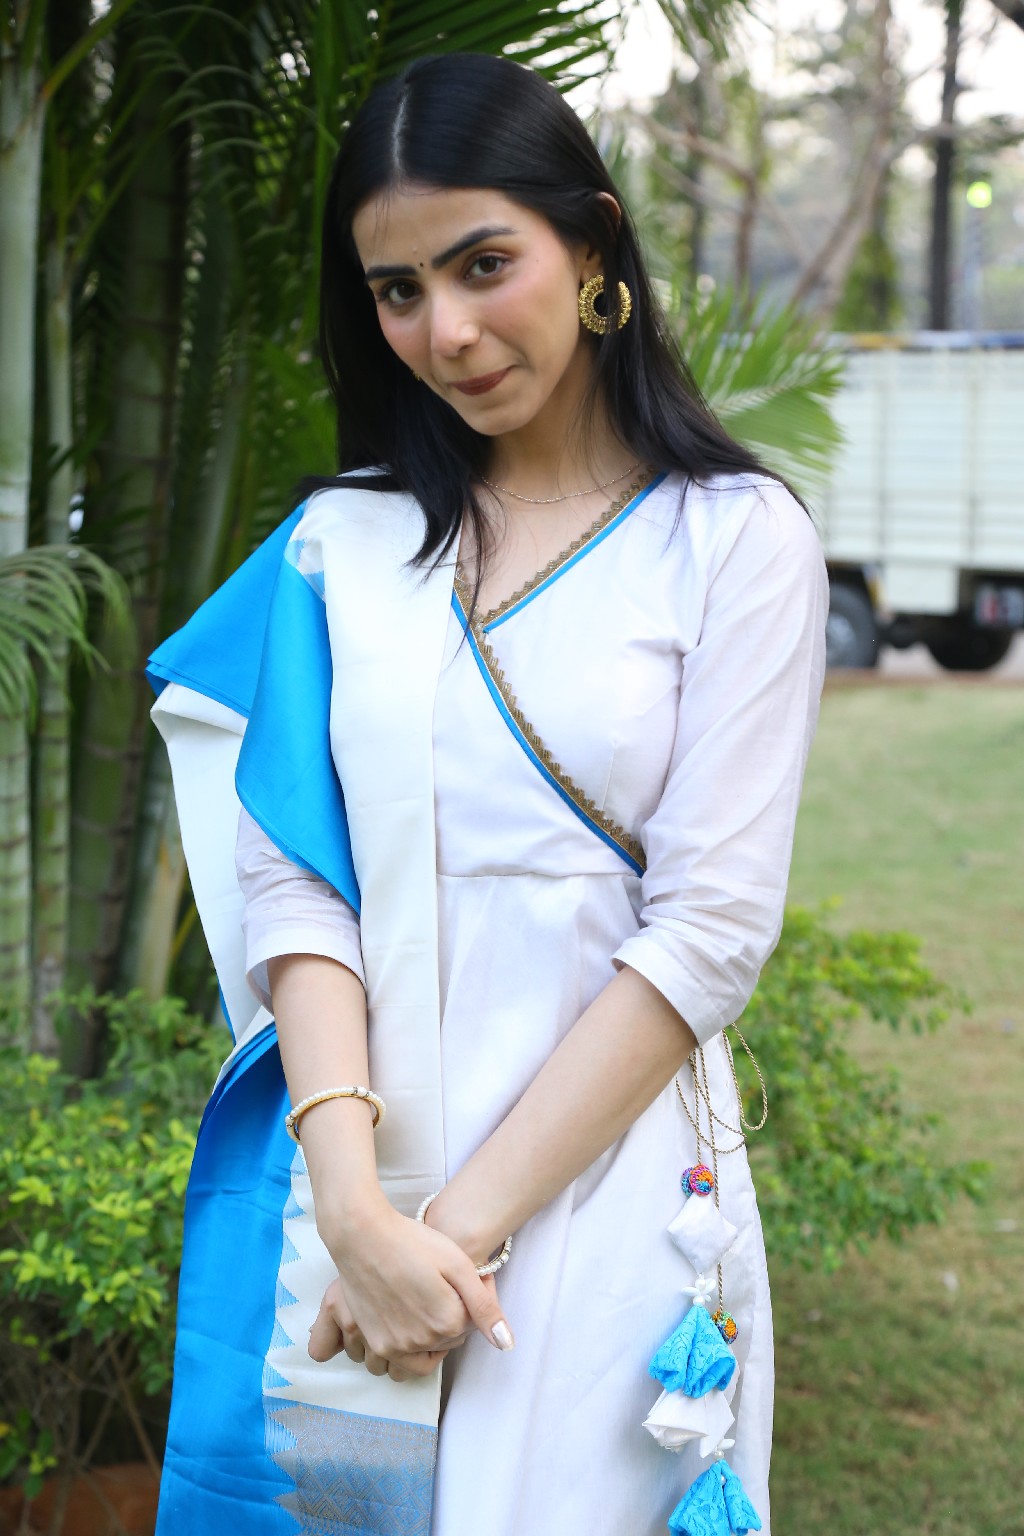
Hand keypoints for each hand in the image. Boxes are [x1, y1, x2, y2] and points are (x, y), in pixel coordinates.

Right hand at [309, 1199, 513, 1375]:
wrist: (363, 1237)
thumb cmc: (412, 1243)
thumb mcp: (458, 1265)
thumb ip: (485, 1307)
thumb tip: (506, 1344)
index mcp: (448, 1322)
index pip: (469, 1327)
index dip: (464, 1303)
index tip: (452, 1282)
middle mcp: (422, 1342)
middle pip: (448, 1341)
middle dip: (448, 1321)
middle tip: (436, 1289)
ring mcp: (396, 1346)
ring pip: (425, 1356)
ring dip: (429, 1342)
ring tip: (421, 1307)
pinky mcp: (376, 1343)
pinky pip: (399, 1362)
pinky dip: (406, 1350)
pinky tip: (404, 1319)